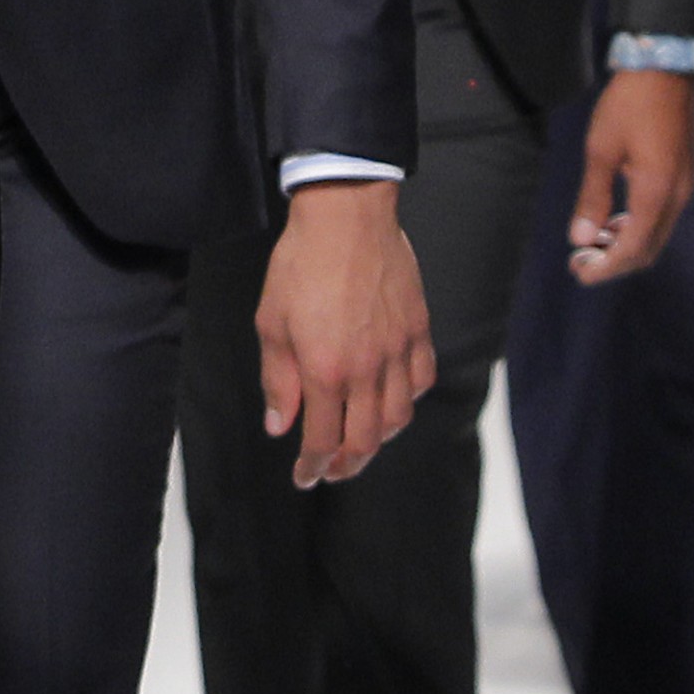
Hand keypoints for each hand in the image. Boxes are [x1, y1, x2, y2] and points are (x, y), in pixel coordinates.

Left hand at [254, 178, 435, 487]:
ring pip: (398, 417)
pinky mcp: (417, 328)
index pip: (321, 440)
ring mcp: (397, 349)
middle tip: (331, 470)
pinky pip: (422, 378)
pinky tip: (393, 398)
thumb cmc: (300, 264)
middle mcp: (366, 369)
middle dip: (346, 465)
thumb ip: (278, 380)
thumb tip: (280, 424)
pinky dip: (409, 399)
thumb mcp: (271, 322)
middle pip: (364, 440)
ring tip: (361, 440)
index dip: (311, 467)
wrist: (347, 215)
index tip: (304, 477)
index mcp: (324, 370)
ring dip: (378, 439)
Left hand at [570, 67, 693, 282]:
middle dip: (614, 261)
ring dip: (626, 243)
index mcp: (656, 191)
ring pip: (657, 232)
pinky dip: (639, 224)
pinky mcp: (685, 172)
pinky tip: (615, 217)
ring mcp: (686, 183)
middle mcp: (678, 194)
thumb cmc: (629, 103)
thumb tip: (580, 239)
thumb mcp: (601, 149)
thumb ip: (592, 197)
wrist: (666, 66)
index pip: (632, 249)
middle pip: (649, 248)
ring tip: (593, 237)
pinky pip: (663, 214)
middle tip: (581, 260)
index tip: (578, 272)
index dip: (605, 267)